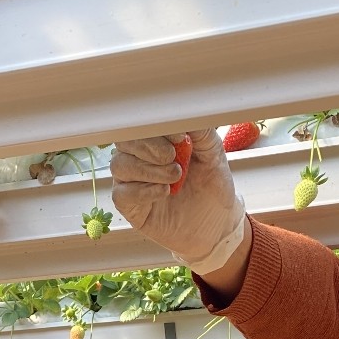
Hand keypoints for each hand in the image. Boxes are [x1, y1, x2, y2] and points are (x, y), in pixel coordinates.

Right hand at [110, 130, 248, 276]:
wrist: (218, 224)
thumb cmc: (213, 187)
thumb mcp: (213, 153)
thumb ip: (199, 132)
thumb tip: (185, 115)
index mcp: (157, 141)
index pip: (141, 125)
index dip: (155, 127)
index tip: (178, 136)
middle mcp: (140, 159)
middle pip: (124, 142)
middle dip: (148, 146)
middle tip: (173, 157)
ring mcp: (132, 183)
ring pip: (120, 165)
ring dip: (149, 169)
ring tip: (175, 176)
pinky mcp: (131, 208)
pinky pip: (122, 194)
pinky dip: (143, 190)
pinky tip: (164, 191)